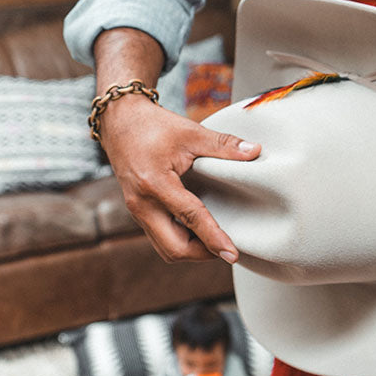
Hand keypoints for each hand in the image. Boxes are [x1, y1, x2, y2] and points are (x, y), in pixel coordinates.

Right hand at [94, 28, 260, 262]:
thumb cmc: (152, 125)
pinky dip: (181, 241)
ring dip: (192, 250)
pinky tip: (199, 231)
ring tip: (216, 241)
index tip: (233, 254)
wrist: (119, 122)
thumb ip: (223, 145)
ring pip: (165, 248)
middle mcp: (142, 204)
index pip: (190, 218)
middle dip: (202, 253)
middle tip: (228, 248)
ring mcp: (137, 211)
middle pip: (173, 248)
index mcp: (154, 183)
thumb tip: (255, 151)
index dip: (214, 238)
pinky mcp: (139, 212)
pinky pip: (160, 238)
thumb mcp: (190, 131)